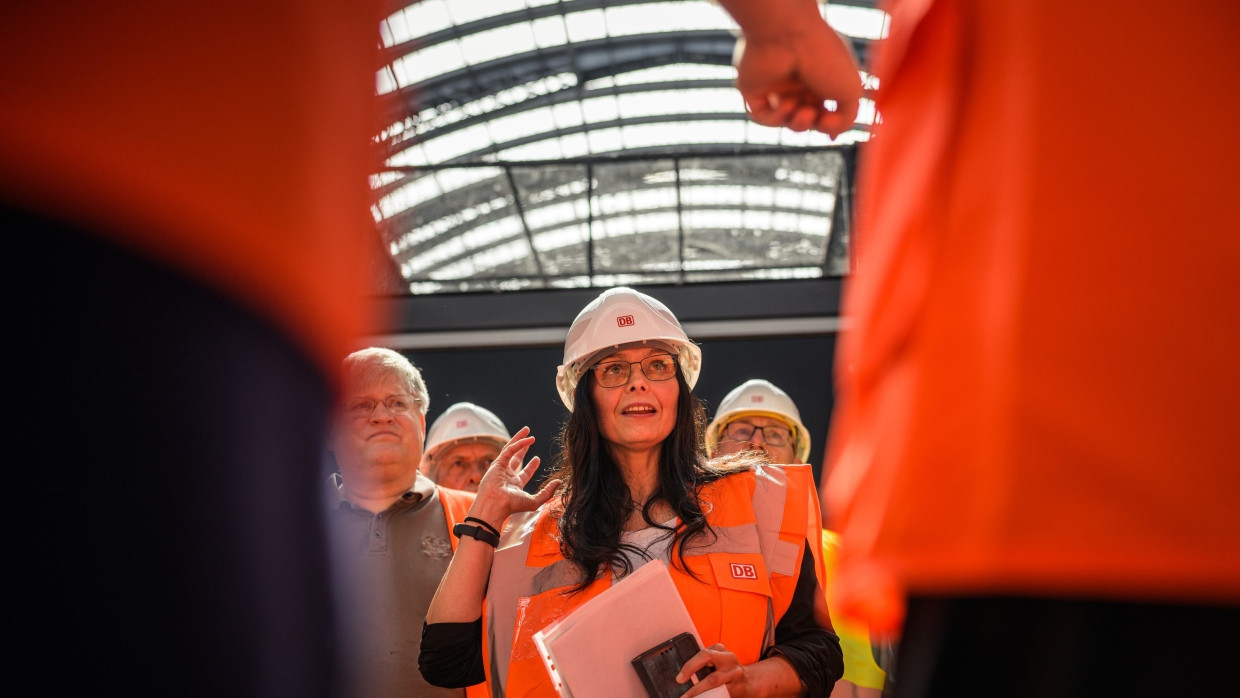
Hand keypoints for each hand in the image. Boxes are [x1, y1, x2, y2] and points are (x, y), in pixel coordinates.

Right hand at [468, 426, 560, 528]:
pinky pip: (509, 449)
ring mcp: (501, 468)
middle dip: (523, 448)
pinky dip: (518, 443)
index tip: (537, 459)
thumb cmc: (512, 505)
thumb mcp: (534, 501)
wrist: (496, 504)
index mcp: (515, 486)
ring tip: (527, 430)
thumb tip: (559, 482)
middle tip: (531, 438)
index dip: (532, 466)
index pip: (524, 473)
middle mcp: (507, 476)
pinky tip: (528, 439)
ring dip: (519, 439)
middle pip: (516, 458)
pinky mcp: (497, 463)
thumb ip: (547, 492)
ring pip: (510, 449)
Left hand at [677, 644, 752, 697]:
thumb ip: (702, 663)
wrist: (748, 682)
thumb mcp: (716, 661)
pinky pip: (722, 693)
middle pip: (708, 661)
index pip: (703, 654)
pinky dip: (710, 696)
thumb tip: (681, 676)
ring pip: (714, 680)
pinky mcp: (738, 687)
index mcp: (720, 650)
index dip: (690, 666)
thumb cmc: (726, 671)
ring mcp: (735, 672)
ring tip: (687, 696)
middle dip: (691, 670)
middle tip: (680, 683)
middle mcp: (728, 658)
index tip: (679, 679)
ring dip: (698, 689)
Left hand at [733, 20, 861, 136]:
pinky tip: (784, 105)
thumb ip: (847, 119)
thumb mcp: (851, 92)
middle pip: (805, 117)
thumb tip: (832, 135)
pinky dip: (775, 118)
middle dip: (814, 124)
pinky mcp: (753, 88)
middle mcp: (798, 79)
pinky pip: (762, 115)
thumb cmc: (823, 58)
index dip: (829, 124)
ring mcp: (775, 84)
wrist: (787, 35)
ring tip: (802, 112)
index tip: (831, 131)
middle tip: (819, 118)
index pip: (825, 108)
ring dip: (797, 123)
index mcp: (822, 75)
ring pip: (784, 119)